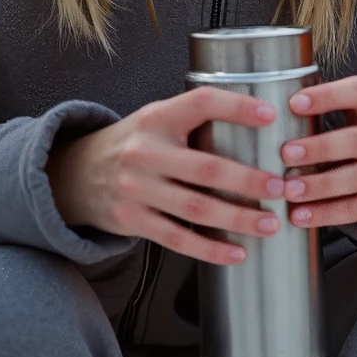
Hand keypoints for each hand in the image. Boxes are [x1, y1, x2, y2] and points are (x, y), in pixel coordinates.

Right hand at [48, 87, 285, 264]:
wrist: (76, 174)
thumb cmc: (133, 144)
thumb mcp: (155, 119)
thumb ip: (193, 121)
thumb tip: (259, 125)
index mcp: (157, 117)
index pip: (202, 103)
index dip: (238, 107)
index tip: (272, 117)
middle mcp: (145, 151)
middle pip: (207, 168)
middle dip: (249, 181)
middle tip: (281, 188)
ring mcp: (136, 188)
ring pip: (197, 208)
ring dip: (238, 218)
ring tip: (269, 224)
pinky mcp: (132, 219)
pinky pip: (178, 238)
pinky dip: (210, 249)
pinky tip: (236, 253)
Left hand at [279, 76, 356, 227]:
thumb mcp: (352, 111)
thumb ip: (322, 108)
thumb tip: (266, 111)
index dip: (327, 96)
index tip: (293, 104)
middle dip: (319, 148)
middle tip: (285, 155)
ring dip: (319, 185)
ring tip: (289, 191)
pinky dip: (326, 214)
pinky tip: (300, 216)